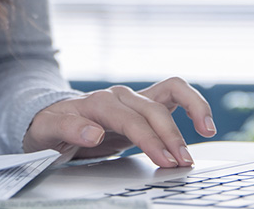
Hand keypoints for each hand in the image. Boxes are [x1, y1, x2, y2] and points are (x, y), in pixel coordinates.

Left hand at [23, 77, 216, 167]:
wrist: (52, 120)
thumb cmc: (50, 127)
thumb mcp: (47, 131)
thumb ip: (68, 129)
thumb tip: (94, 132)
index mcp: (98, 102)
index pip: (131, 119)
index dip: (149, 139)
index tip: (164, 160)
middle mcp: (120, 95)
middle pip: (154, 109)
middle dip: (171, 136)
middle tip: (181, 164)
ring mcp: (135, 98)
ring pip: (173, 90)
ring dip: (192, 111)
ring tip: (206, 133)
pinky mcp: (145, 104)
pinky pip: (176, 94)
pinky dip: (193, 104)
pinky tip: (204, 125)